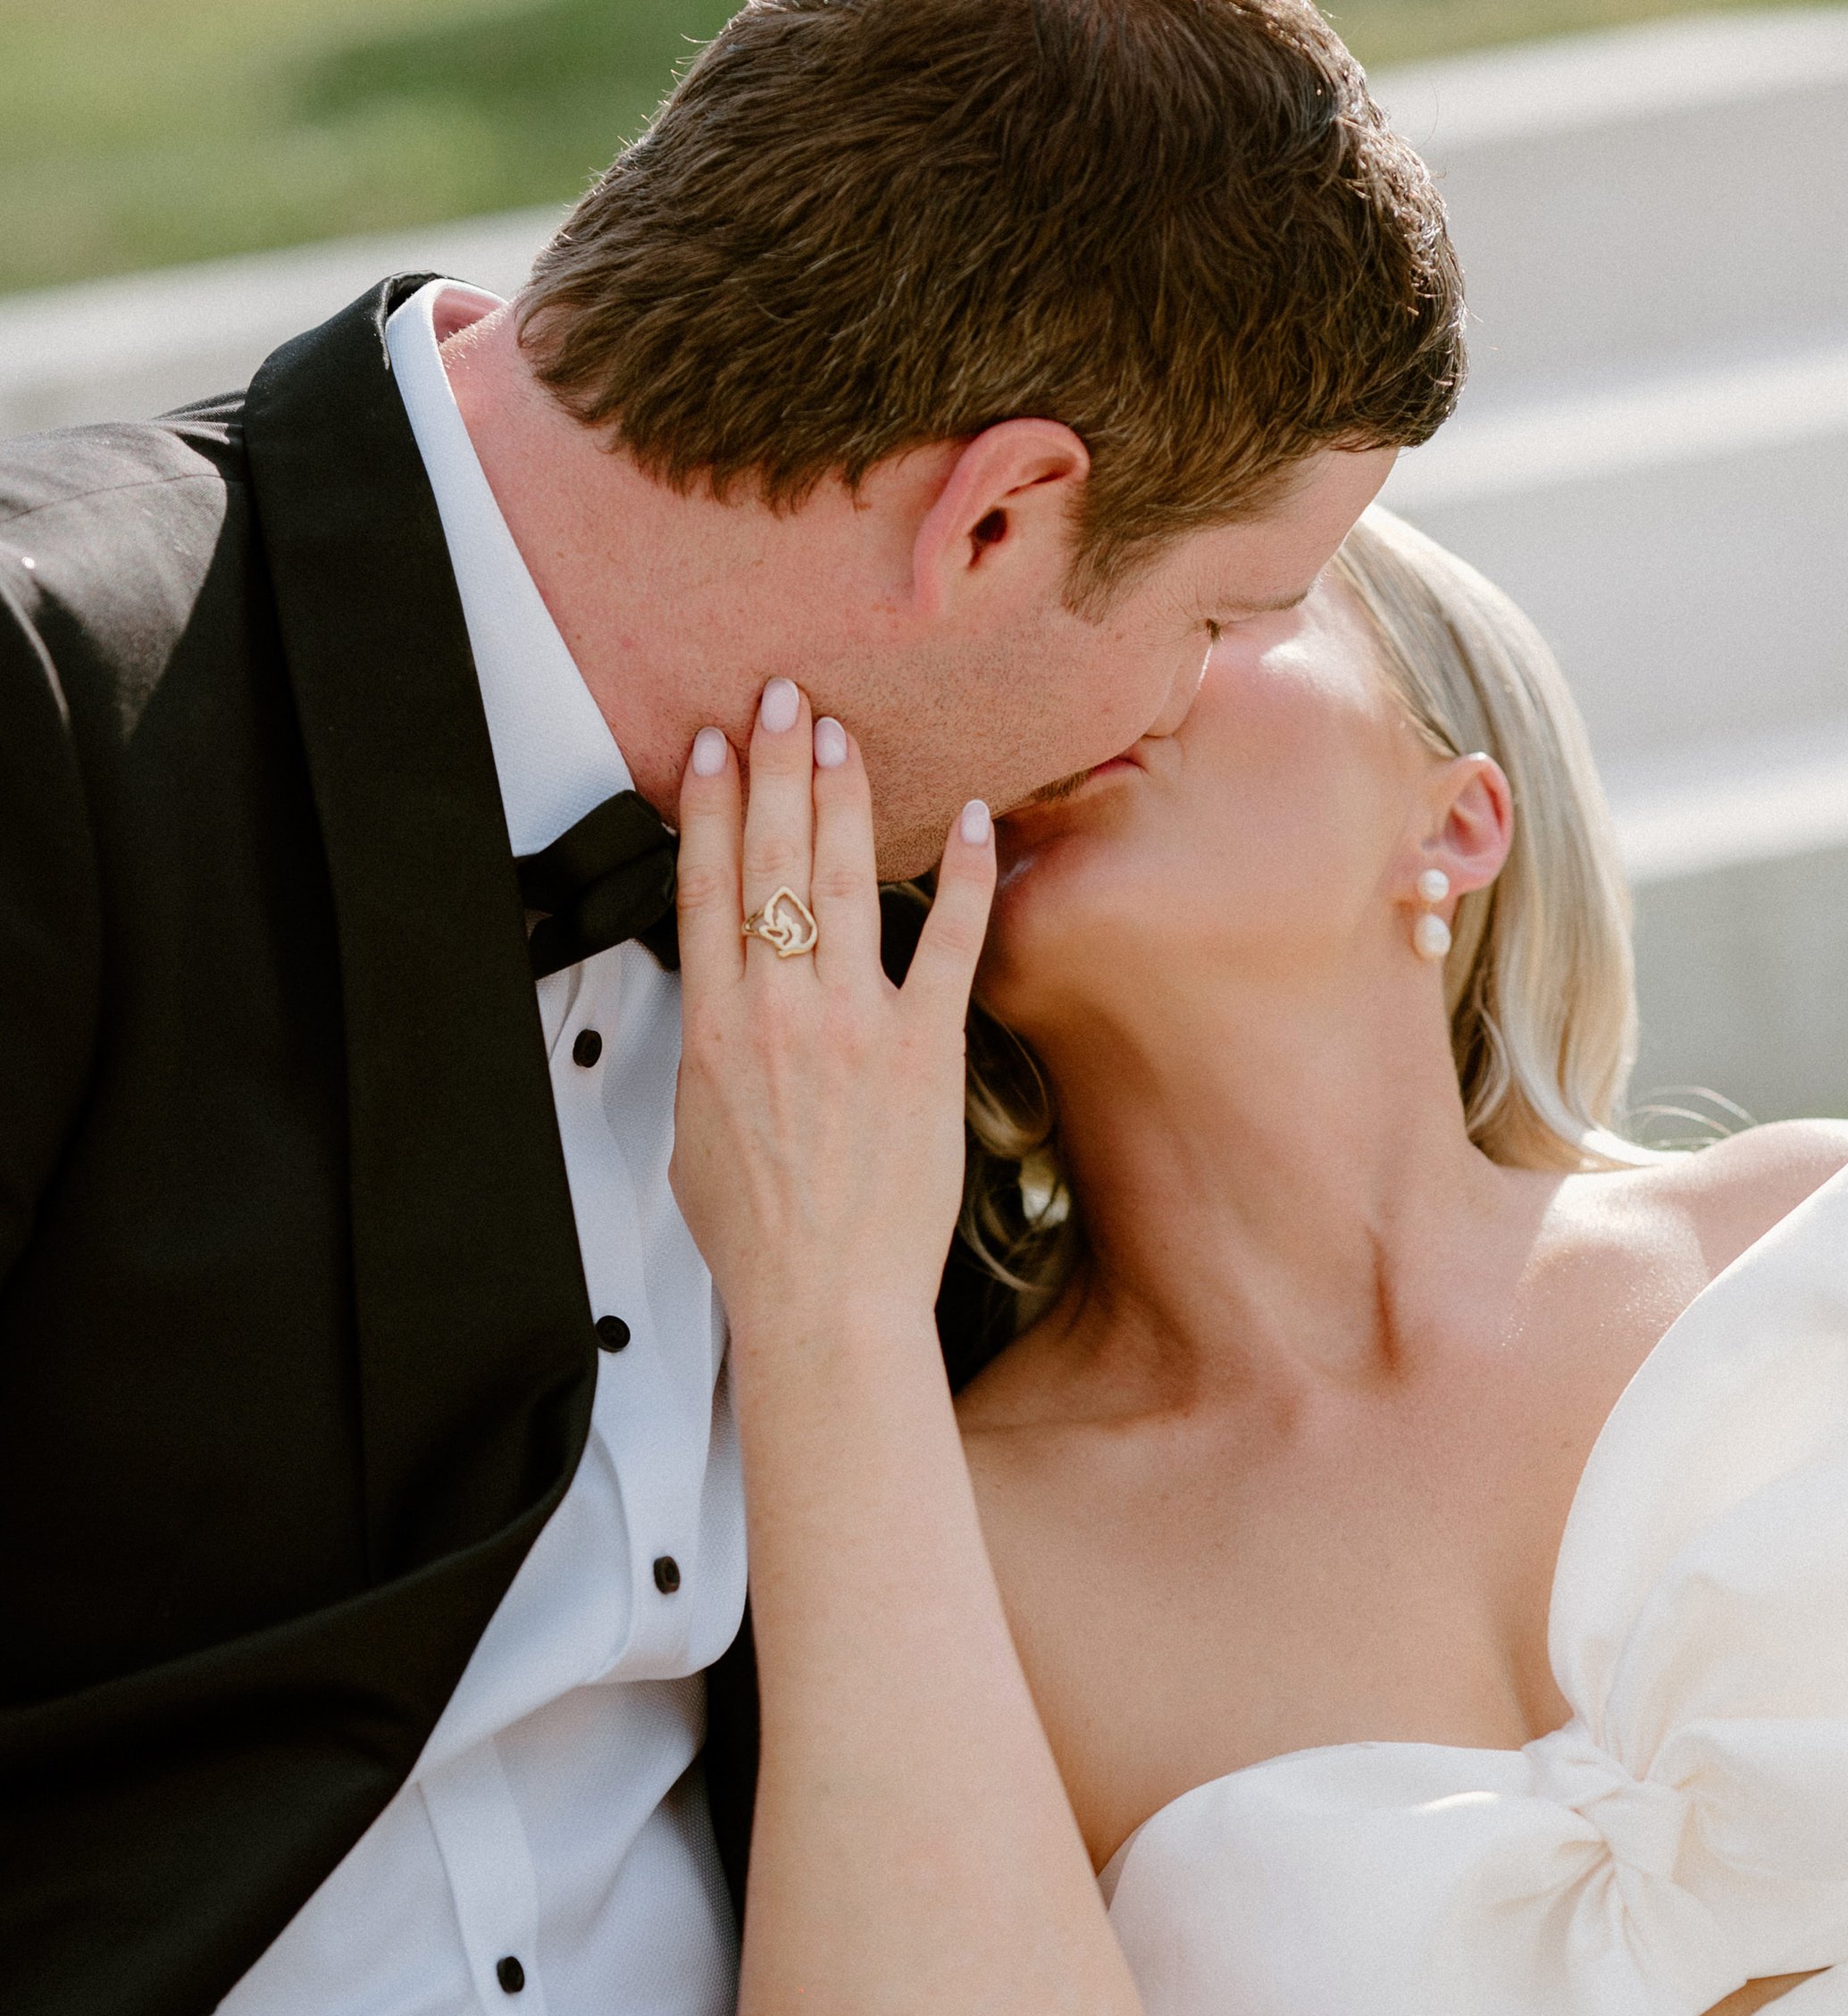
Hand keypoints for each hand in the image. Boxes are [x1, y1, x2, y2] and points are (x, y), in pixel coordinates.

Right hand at [668, 679, 994, 1334]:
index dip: (705, 807)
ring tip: (839, 734)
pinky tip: (970, 819)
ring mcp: (855, 1024)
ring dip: (842, 797)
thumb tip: (722, 1025)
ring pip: (843, 881)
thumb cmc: (763, 1238)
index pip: (704, 887)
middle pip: (770, 861)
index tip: (708, 749)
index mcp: (715, 1029)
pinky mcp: (924, 1050)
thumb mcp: (694, 1135)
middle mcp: (781, 1011)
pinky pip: (949, 944)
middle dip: (772, 768)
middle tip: (778, 701)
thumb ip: (710, 1058)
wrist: (825, 1299)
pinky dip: (963, 876)